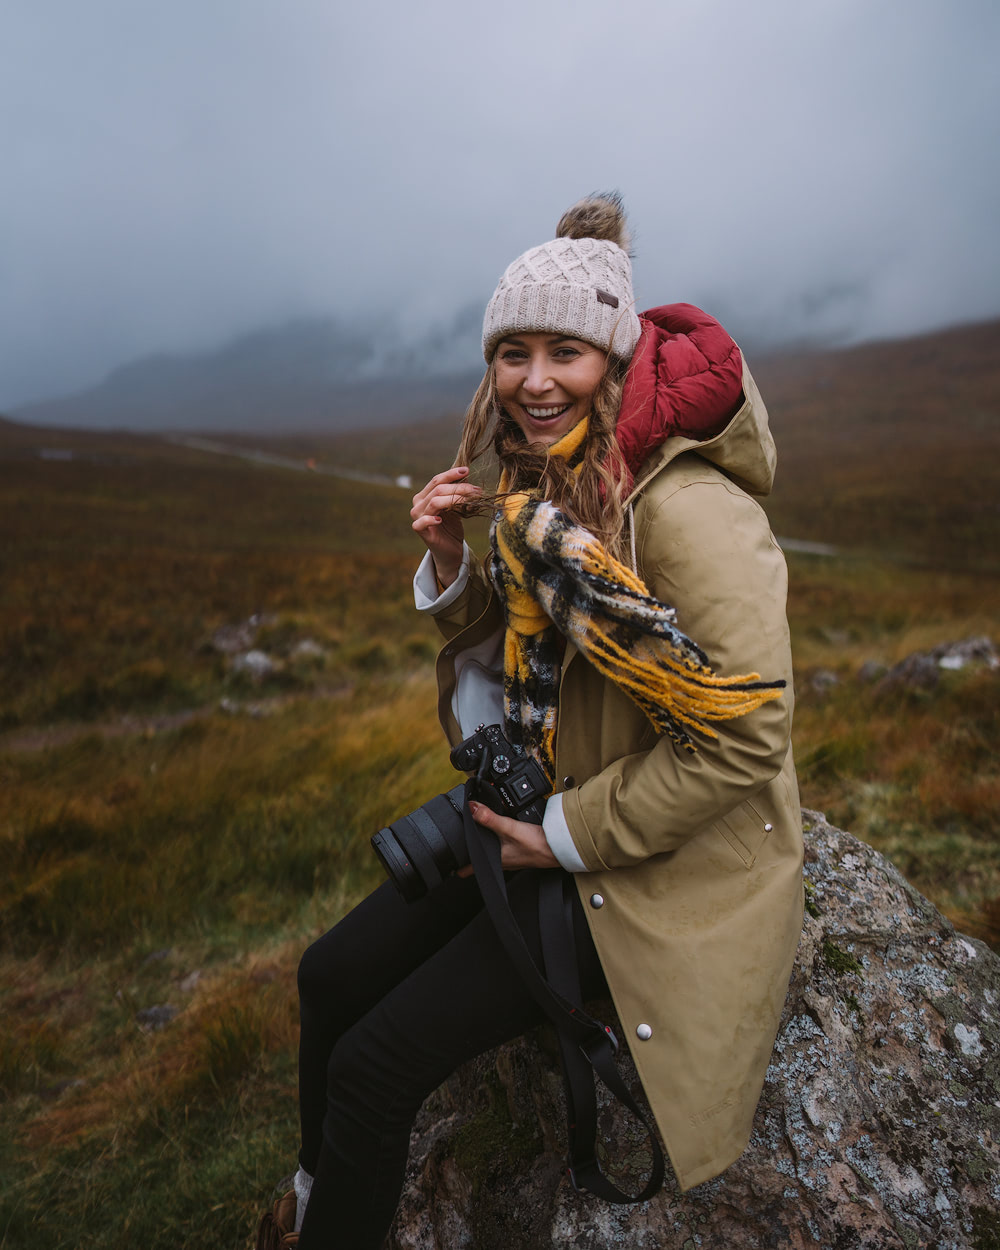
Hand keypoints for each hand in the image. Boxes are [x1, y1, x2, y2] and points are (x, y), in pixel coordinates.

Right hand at [410, 467, 481, 588]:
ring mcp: (417, 517)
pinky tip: (440, 519)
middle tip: (476, 490)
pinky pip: (421, 522)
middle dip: (459, 488)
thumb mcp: (456, 507)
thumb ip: (456, 492)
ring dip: (454, 499)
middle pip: (438, 489)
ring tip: (470, 500)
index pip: (436, 480)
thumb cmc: (452, 527)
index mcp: (425, 495)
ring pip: (434, 502)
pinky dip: (431, 519)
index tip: (467, 470)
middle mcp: (418, 504)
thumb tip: (466, 474)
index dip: (451, 474)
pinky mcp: (419, 530)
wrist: (450, 550)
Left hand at [458, 801, 559, 873]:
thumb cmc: (538, 846)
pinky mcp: (521, 850)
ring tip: (477, 834)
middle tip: (458, 844)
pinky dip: (499, 840)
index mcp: (495, 859)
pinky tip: (503, 832)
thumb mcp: (510, 829)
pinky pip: (504, 847)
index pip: (471, 868)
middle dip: (470, 852)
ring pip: (492, 852)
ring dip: (485, 844)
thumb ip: (490, 819)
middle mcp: (502, 860)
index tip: (447, 865)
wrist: (559, 848)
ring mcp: (512, 856)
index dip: (458, 867)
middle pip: (481, 858)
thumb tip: (471, 808)